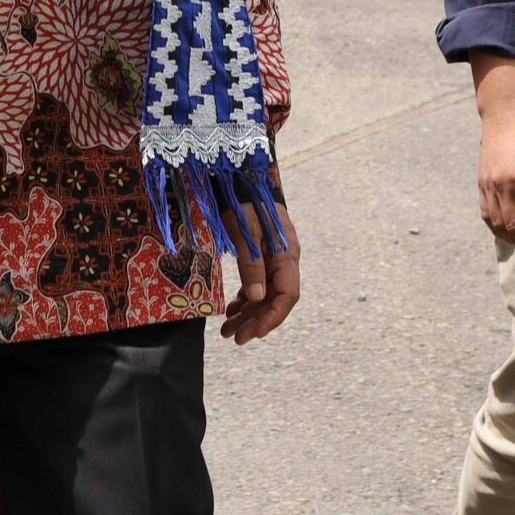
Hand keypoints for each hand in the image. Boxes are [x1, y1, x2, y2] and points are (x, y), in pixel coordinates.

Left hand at [219, 194, 300, 344]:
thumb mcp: (245, 231)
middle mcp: (284, 260)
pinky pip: (257, 284)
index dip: (272, 318)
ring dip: (248, 314)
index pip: (286, 296)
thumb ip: (251, 264)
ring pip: (264, 294)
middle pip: (274, 300)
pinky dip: (245, 299)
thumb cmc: (244, 201)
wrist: (241, 177)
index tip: (254, 334)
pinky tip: (232, 310)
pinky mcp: (263, 255)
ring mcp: (274, 258)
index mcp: (286, 255)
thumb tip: (255, 299)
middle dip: (255, 321)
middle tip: (233, 338)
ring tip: (227, 330)